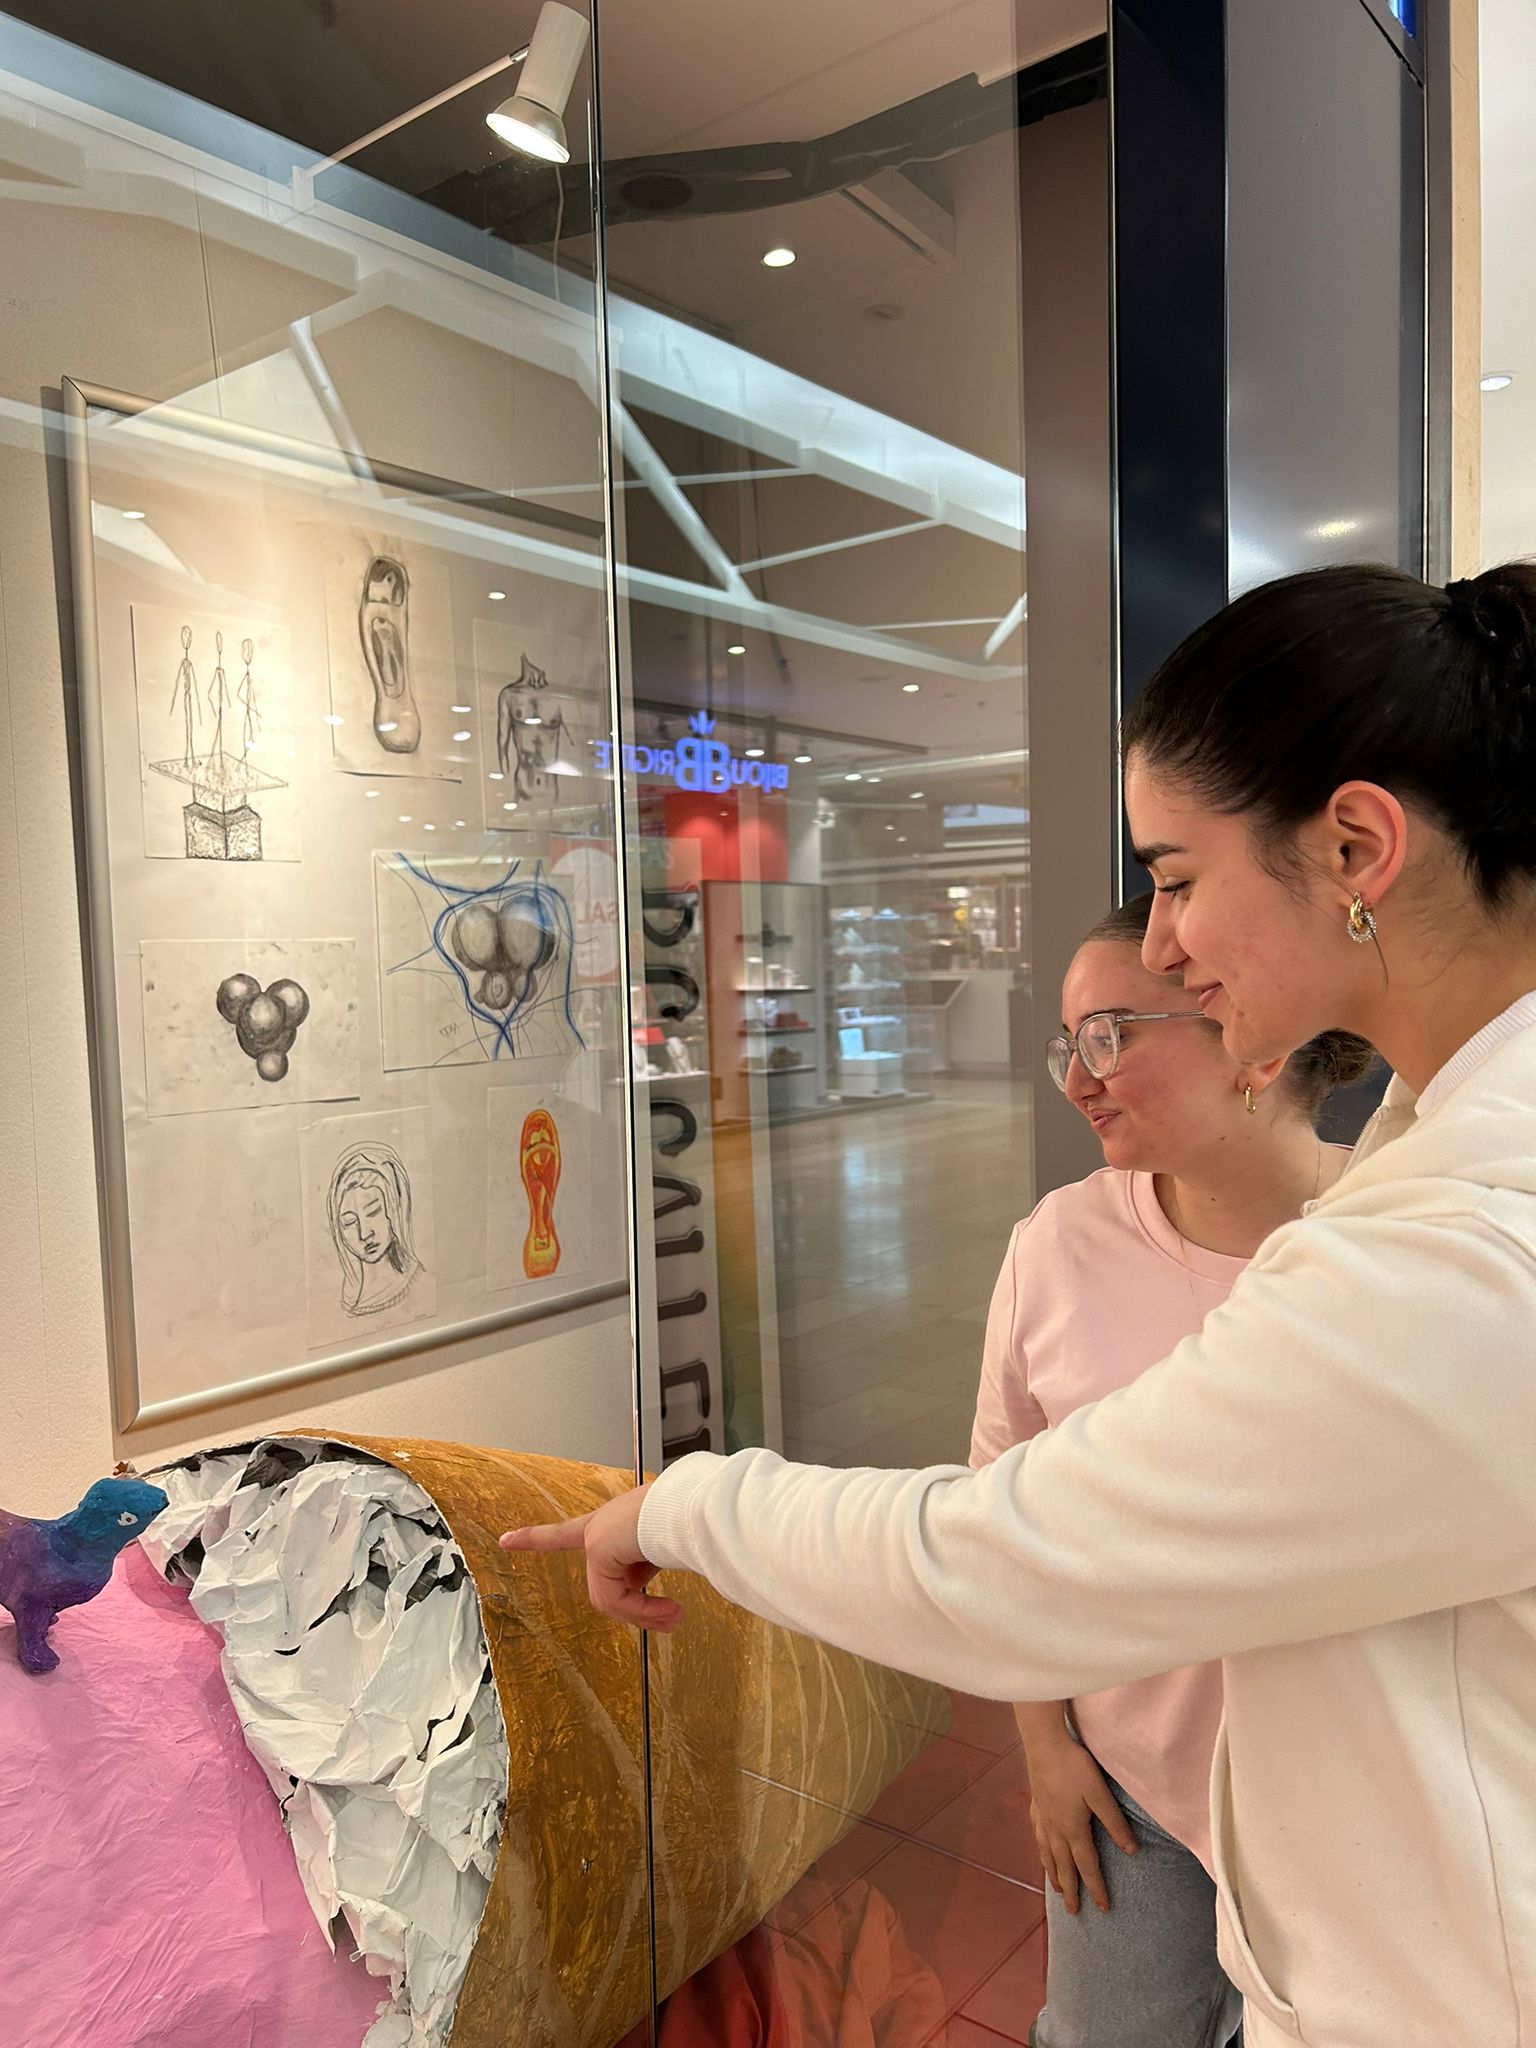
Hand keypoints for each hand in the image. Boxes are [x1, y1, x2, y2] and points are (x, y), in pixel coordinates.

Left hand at [498, 1480, 684, 1631]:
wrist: (688, 1505)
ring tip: (675, 1616)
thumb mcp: (660, 1546)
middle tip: (671, 1618)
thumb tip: (645, 1598)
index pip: (566, 1532)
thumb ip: (643, 1566)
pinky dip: (642, 1610)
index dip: (535, 1538)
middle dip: (636, 1611)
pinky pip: (617, 1597)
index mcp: (612, 1521)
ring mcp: (596, 1536)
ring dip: (644, 1614)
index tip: (506, 1540)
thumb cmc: (683, 1517)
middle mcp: (600, 1526)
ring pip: (611, 1596)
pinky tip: (668, 1609)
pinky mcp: (599, 1549)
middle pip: (604, 1585)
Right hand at [1022, 1737, 1137, 1914]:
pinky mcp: (1035, 1807)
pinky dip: (1041, 1853)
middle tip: (1074, 1912)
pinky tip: (1043, 1852)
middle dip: (1071, 1891)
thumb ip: (1115, 1823)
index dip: (1096, 1888)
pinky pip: (1038, 1839)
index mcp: (1073, 1829)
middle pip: (1064, 1867)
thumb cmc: (1074, 1766)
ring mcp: (1043, 1819)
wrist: (1044, 1744)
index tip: (1103, 1909)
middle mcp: (1055, 1830)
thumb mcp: (1100, 1794)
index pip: (1087, 1866)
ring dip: (1054, 1876)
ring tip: (1057, 1891)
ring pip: (1048, 1856)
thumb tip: (1132, 1851)